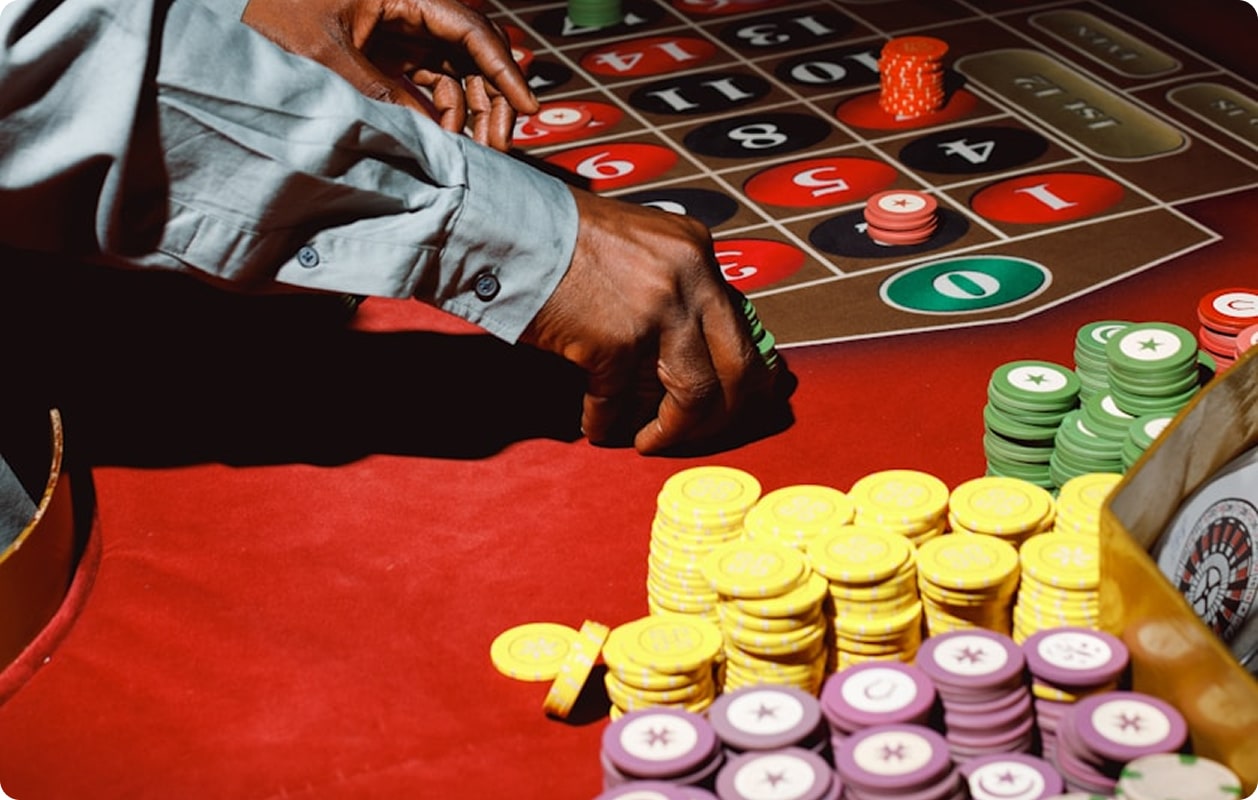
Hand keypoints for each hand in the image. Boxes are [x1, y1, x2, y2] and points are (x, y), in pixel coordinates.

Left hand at [241, 0, 537, 150]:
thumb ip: (380, 95)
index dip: (503, 70)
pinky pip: (428, 86)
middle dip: (489, 100)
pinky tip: (442, 141)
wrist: (228, 24)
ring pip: (453, 73)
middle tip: (498, 146)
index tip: (527, 107)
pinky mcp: (387, 57)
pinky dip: (438, 115)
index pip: (470, 30)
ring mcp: (399, 33)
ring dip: (466, 113)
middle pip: (471, 54)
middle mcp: (408, 9)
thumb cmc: (271, 15)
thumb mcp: (325, 57)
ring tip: (471, 151)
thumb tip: (429, 136)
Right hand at [521, 189, 772, 453]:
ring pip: (696, 394)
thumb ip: (670, 285)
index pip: (742, 324)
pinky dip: (606, 423)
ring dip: (675, 429)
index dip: (742, 373)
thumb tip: (685, 347)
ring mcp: (658, 310)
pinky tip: (596, 428)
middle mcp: (691, 277)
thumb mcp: (637, 244)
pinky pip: (619, 402)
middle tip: (701, 432)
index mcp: (697, 250)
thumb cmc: (558, 235)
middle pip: (740, 366)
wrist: (508, 227)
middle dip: (725, 412)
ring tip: (650, 440)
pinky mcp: (617, 341)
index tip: (730, 400)